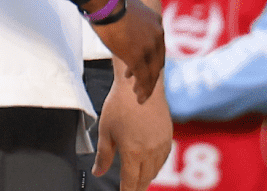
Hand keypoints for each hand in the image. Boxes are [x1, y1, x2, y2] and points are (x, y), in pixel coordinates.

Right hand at [90, 0, 164, 103]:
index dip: (151, 59)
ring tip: (139, 93)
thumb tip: (128, 21)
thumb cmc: (111, 2)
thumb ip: (136, 19)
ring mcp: (148, 47)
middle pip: (157, 61)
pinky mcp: (136, 57)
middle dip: (150, 75)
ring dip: (147, 85)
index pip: (158, 47)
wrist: (105, 2)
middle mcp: (157, 35)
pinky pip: (143, 77)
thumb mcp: (131, 7)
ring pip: (152, 72)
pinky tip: (139, 96)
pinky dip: (143, 88)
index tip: (143, 67)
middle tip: (143, 84)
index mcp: (157, 23)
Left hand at [94, 70, 172, 190]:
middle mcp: (150, 152)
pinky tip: (148, 164)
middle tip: (129, 188)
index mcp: (133, 152)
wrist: (139, 85)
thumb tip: (98, 172)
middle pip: (144, 179)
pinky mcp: (168, 137)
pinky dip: (155, 166)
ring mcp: (162, 145)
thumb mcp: (105, 130)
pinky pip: (163, 160)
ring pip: (155, 171)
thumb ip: (103, 155)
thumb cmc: (119, 104)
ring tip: (137, 179)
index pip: (130, 182)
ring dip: (146, 177)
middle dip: (136, 186)